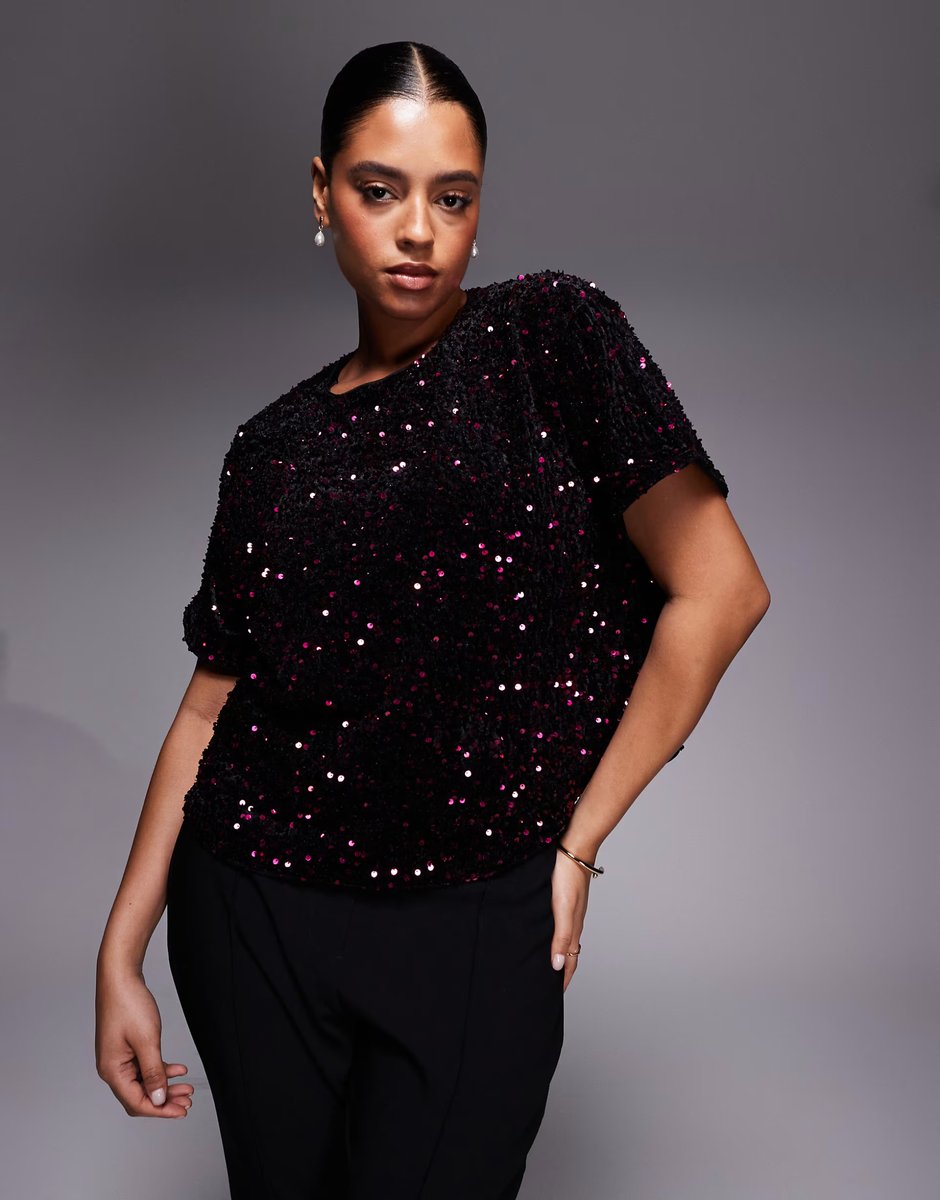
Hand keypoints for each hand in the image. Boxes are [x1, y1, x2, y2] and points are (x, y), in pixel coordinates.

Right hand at [95, 968, 193, 1117]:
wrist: (120, 977)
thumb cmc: (129, 1004)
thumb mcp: (147, 1040)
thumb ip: (153, 1072)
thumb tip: (158, 1099)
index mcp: (112, 1071)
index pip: (136, 1102)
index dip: (160, 1110)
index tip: (181, 1111)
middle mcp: (112, 1068)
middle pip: (140, 1095)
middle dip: (164, 1100)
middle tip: (188, 1101)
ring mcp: (119, 1058)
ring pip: (144, 1082)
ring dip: (165, 1086)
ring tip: (187, 1088)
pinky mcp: (126, 1048)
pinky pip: (144, 1067)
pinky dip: (161, 1070)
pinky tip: (178, 1069)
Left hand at [549, 848, 592, 991]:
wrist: (573, 848)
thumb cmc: (569, 877)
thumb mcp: (563, 909)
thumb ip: (561, 936)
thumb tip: (557, 965)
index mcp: (573, 927)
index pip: (570, 960)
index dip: (563, 978)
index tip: (555, 995)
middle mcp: (572, 921)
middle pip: (567, 952)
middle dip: (559, 969)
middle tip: (546, 983)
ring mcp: (567, 909)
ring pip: (561, 937)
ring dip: (554, 952)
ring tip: (542, 962)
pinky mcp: (561, 898)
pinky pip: (556, 923)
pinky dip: (550, 934)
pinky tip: (540, 931)